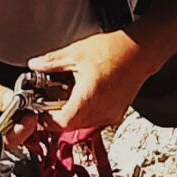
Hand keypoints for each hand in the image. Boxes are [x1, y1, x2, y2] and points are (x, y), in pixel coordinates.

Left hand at [28, 32, 153, 132]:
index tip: (38, 111)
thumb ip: (52, 62)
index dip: (46, 119)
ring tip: (65, 96)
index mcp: (89, 99)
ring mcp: (110, 114)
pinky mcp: (116, 113)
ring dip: (71, 115)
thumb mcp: (76, 53)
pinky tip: (83, 96)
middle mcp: (101, 111)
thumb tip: (36, 65)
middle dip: (56, 116)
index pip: (60, 123)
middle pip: (70, 126)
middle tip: (47, 103)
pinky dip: (85, 112)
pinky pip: (95, 120)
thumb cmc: (115, 50)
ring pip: (83, 125)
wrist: (140, 51)